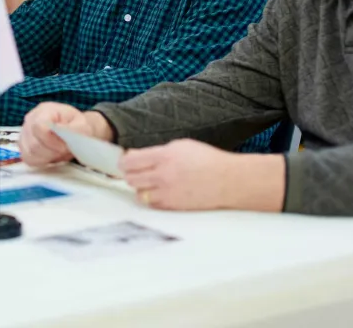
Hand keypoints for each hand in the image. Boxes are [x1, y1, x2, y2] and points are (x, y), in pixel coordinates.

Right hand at [20, 102, 102, 167]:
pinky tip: (50, 155)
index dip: (51, 141)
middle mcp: (31, 119)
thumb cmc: (77, 126)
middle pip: (33, 143)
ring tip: (58, 151)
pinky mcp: (24, 145)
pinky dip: (41, 160)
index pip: (38, 126)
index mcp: (45, 110)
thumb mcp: (83, 126)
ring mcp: (25, 132)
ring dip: (47, 156)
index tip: (64, 146)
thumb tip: (60, 131)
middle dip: (52, 151)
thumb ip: (73, 129)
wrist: (73, 129)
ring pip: (30, 152)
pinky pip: (28, 158)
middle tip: (64, 150)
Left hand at [120, 139, 259, 210]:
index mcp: (164, 156)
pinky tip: (159, 192)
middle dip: (130, 174)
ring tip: (149, 182)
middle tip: (136, 171)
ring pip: (138, 193)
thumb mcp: (180, 146)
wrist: (228, 180)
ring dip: (140, 187)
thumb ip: (156, 151)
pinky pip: (151, 204)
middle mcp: (163, 175)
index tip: (125, 161)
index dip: (124, 161)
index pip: (130, 160)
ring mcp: (167, 192)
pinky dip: (151, 198)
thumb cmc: (207, 160)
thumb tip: (134, 155)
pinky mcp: (173, 206)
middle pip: (130, 178)